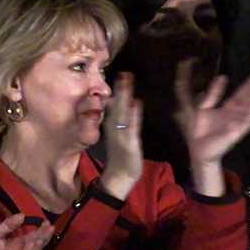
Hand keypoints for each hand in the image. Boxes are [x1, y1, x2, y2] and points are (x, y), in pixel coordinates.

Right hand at [102, 73, 143, 200]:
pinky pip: (131, 126)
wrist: (119, 177)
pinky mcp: (129, 143)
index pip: (112, 105)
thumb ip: (125, 120)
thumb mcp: (121, 135)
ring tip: (128, 80)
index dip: (117, 90)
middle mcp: (114, 127)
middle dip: (121, 88)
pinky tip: (136, 103)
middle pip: (116, 104)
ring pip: (122, 111)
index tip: (122, 74)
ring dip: (125, 96)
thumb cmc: (122, 156)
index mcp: (112, 125)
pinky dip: (133, 114)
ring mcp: (120, 134)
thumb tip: (130, 103)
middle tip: (125, 72)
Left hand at [175, 60, 249, 169]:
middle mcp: (236, 114)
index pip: (242, 92)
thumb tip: (223, 76)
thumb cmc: (200, 130)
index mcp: (229, 108)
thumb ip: (214, 93)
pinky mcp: (236, 131)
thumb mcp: (204, 107)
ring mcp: (238, 122)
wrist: (198, 149)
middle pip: (249, 97)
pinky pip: (246, 121)